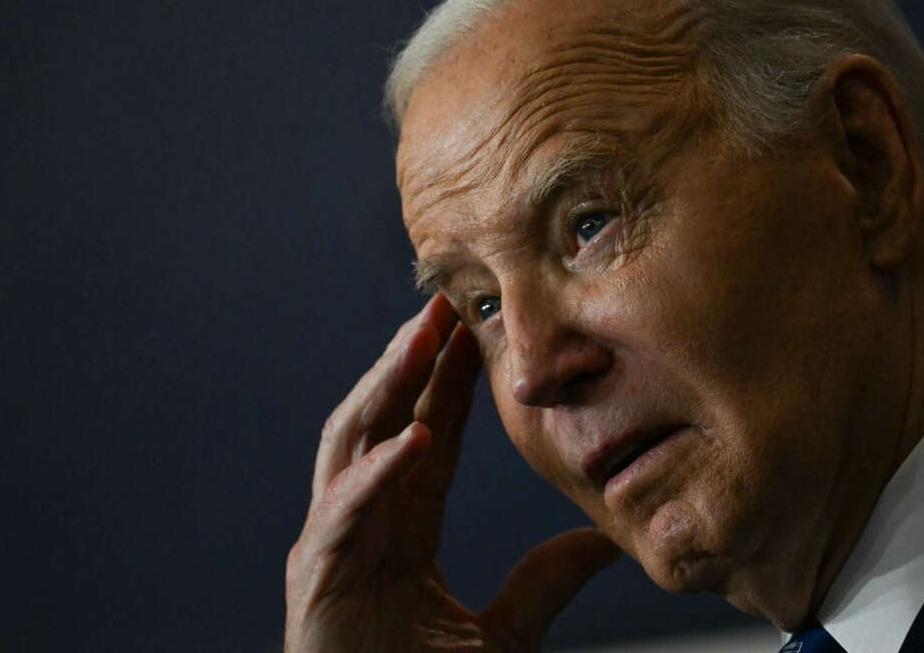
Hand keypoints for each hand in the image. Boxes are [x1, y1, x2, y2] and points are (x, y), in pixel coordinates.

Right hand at [284, 294, 619, 652]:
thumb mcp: (507, 631)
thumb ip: (546, 582)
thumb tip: (605, 542)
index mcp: (404, 526)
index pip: (429, 432)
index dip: (449, 381)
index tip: (477, 330)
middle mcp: (364, 521)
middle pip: (385, 419)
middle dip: (411, 361)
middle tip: (443, 304)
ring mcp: (335, 543)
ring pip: (351, 444)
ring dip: (385, 388)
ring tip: (420, 340)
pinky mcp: (318, 576)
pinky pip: (346, 511)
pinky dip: (378, 473)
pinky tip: (416, 439)